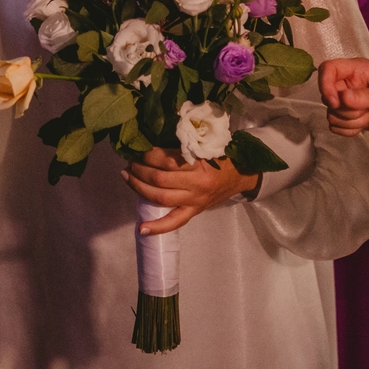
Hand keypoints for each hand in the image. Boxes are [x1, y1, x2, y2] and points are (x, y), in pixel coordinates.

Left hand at [122, 147, 259, 234]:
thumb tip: (152, 140)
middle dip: (139, 170)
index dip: (148, 154)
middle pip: (159, 179)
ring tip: (127, 177)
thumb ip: (182, 145)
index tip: (138, 148)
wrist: (240, 175)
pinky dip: (157, 227)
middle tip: (129, 162)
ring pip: (161, 198)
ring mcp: (194, 201)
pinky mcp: (194, 212)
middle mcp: (196, 184)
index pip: (167, 159)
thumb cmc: (220, 156)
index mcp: (199, 163)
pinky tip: (142, 228)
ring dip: (139, 188)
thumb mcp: (203, 145)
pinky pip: (174, 222)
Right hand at [318, 58, 368, 137]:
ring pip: (331, 113)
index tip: (336, 102)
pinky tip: (366, 124)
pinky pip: (336, 126)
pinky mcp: (349, 116)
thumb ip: (367, 97)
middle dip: (346, 110)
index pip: (327, 69)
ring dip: (350, 121)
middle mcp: (348, 83)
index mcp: (357, 70)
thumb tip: (342, 97)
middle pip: (327, 96)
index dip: (325, 85)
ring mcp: (348, 100)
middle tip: (368, 111)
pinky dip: (349, 130)